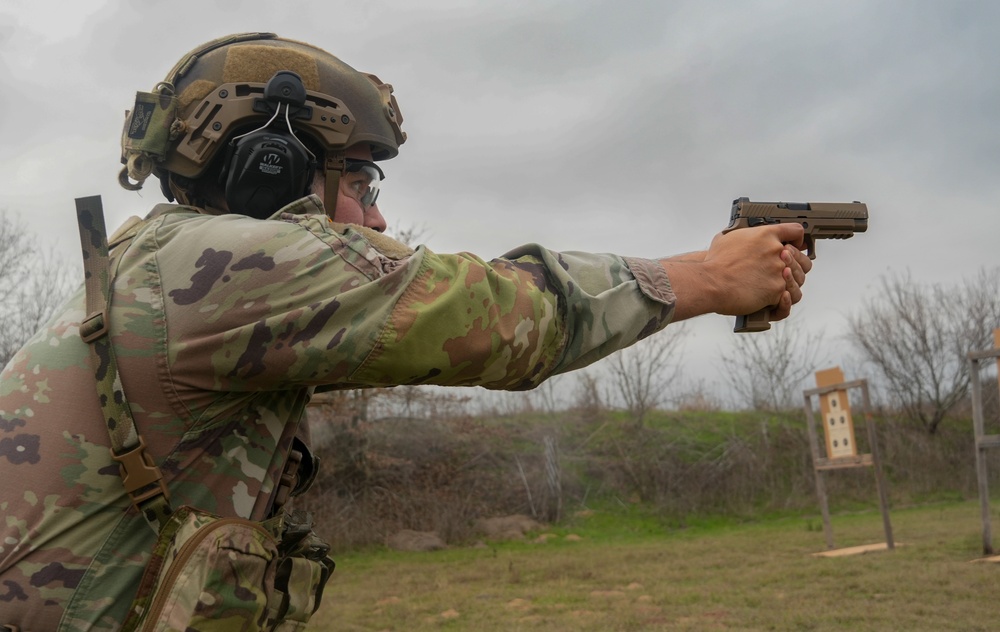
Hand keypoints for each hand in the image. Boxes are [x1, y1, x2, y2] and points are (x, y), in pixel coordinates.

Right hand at [662, 223, 809, 320]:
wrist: (710, 282)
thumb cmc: (714, 262)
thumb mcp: (727, 238)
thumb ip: (744, 237)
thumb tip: (743, 240)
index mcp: (766, 235)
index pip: (795, 231)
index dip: (798, 239)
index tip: (796, 245)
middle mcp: (777, 251)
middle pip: (802, 258)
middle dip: (797, 264)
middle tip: (787, 270)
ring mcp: (779, 272)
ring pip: (799, 280)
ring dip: (792, 284)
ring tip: (780, 287)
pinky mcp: (776, 291)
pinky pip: (790, 298)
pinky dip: (785, 302)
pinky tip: (779, 298)